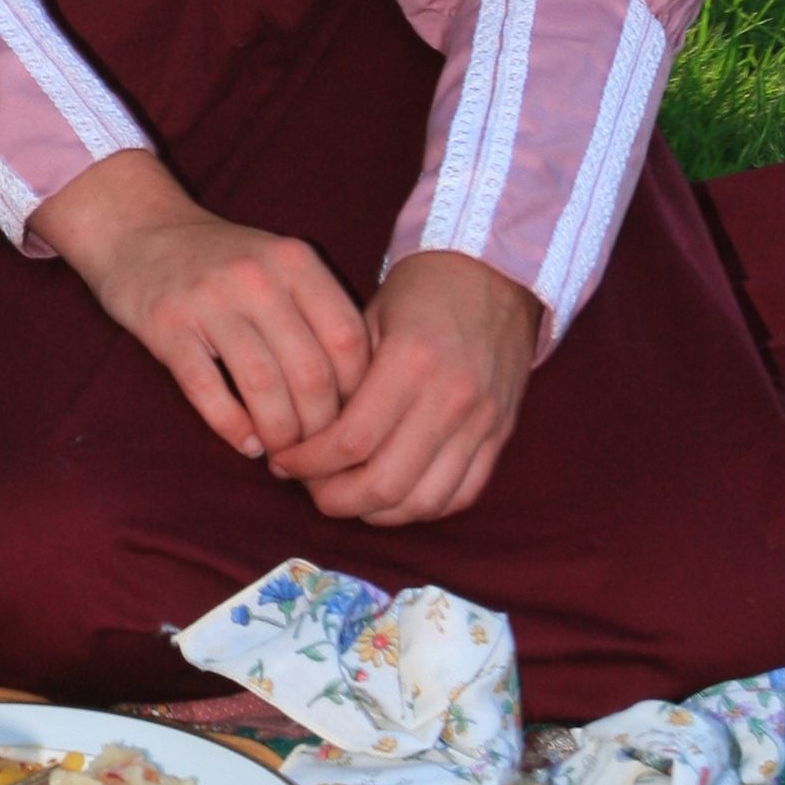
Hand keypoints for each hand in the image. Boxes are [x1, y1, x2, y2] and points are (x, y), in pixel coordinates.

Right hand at [30, 149, 370, 465]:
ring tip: (281, 454)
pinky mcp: (167, 326)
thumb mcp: (278, 265)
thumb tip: (359, 395)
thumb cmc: (222, 261)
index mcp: (295, 261)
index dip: (357, 393)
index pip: (348, 340)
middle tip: (315, 452)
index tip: (350, 421)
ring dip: (279, 434)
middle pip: (310, 372)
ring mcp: (210, 300)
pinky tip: (245, 444)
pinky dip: (233, 427)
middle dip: (319, 428)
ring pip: (263, 386)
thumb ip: (317, 313)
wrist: (138, 228)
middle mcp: (258, 277)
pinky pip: (208, 391)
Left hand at [279, 249, 537, 526]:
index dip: (309, 463)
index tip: (284, 461)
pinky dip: (423, 507)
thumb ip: (343, 376)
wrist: (495, 272)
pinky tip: (394, 495)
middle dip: (335, 499)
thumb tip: (306, 434)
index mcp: (410, 362)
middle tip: (310, 489)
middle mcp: (450, 399)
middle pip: (385, 484)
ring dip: (378, 512)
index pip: (350, 441)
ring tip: (349, 497)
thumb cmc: (422, 290)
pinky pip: (461, 494)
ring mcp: (481, 422)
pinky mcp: (501, 435)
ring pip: (423, 502)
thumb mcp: (371, 317)